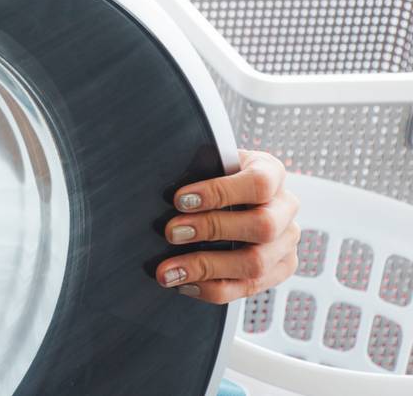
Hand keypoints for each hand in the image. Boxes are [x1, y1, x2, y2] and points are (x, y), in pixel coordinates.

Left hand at [156, 150, 299, 303]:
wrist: (232, 193)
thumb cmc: (214, 175)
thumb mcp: (209, 162)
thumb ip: (198, 170)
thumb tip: (166, 189)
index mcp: (271, 172)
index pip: (258, 183)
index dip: (220, 193)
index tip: (180, 199)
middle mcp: (285, 208)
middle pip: (263, 226)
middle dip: (212, 230)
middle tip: (171, 232)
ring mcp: (286, 242)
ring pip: (256, 264)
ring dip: (206, 267)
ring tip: (169, 270)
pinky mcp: (279, 270)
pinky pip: (249, 287)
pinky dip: (212, 288)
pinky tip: (184, 283)